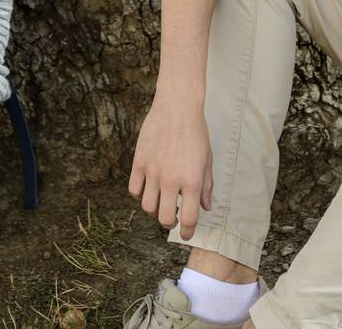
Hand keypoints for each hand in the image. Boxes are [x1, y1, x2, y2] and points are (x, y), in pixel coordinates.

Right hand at [128, 91, 212, 239]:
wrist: (177, 107)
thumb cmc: (196, 132)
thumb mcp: (208, 160)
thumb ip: (207, 186)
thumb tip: (206, 208)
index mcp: (192, 181)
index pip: (189, 218)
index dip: (187, 232)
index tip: (186, 234)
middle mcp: (171, 180)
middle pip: (164, 219)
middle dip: (170, 224)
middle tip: (173, 219)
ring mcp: (153, 172)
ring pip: (147, 207)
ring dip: (154, 209)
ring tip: (161, 201)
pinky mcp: (139, 162)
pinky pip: (134, 189)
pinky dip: (140, 194)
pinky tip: (148, 188)